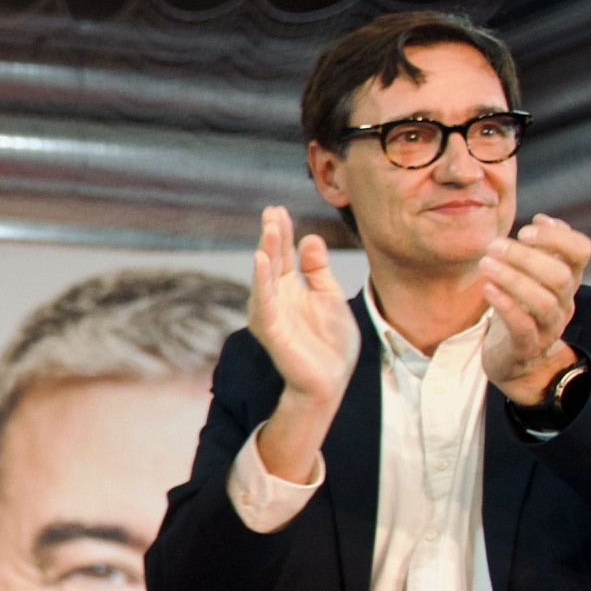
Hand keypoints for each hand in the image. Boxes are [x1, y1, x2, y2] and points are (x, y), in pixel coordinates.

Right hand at [247, 205, 359, 479]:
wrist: (330, 381)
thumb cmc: (330, 344)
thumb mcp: (329, 297)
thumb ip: (318, 270)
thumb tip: (309, 238)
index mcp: (291, 289)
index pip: (284, 254)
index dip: (283, 232)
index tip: (279, 209)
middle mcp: (276, 297)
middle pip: (273, 260)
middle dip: (272, 236)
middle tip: (272, 211)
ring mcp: (271, 312)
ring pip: (265, 276)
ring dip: (266, 251)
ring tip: (269, 228)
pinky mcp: (271, 329)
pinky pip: (264, 300)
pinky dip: (261, 280)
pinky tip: (260, 259)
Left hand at [478, 216, 590, 400]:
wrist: (516, 357)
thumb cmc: (523, 308)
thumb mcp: (534, 276)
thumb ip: (542, 248)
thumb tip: (543, 218)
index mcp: (569, 278)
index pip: (582, 251)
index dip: (558, 237)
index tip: (526, 229)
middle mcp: (565, 301)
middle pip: (560, 276)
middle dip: (527, 257)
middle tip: (494, 245)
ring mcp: (549, 326)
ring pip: (544, 302)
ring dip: (513, 279)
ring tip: (486, 264)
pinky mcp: (528, 346)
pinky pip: (523, 326)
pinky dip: (505, 305)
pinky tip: (487, 288)